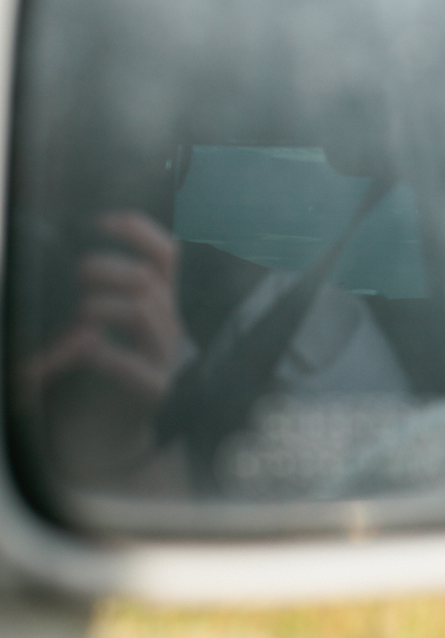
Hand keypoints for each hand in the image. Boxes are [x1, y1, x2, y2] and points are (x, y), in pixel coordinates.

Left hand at [23, 211, 183, 403]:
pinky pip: (129, 362)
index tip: (102, 222)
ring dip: (99, 307)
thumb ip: (89, 297)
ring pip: (143, 312)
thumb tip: (60, 263)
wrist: (100, 438)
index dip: (139, 230)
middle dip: (107, 269)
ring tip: (73, 321)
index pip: (166, 254)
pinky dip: (100, 354)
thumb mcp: (94, 326)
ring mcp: (163, 357)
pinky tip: (77, 353)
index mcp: (155, 303)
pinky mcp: (152, 389)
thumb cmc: (89, 376)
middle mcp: (166, 325)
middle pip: (149, 280)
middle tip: (76, 277)